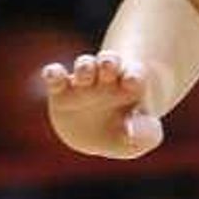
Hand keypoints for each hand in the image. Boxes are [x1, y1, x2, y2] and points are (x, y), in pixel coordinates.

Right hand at [41, 50, 164, 159]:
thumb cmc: (129, 130)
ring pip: (84, 64)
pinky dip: (53, 73)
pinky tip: (54, 75)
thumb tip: (130, 132)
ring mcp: (84, 82)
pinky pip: (55, 76)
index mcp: (131, 86)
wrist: (101, 134)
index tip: (132, 81)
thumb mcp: (145, 137)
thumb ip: (146, 135)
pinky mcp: (62, 91)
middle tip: (108, 65)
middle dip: (109, 61)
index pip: (135, 74)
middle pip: (109, 61)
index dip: (134, 75)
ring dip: (85, 66)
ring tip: (84, 73)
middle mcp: (107, 79)